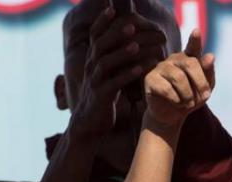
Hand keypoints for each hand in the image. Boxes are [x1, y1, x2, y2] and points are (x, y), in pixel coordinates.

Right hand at [71, 7, 166, 138]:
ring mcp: (95, 81)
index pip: (95, 35)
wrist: (92, 120)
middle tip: (131, 25)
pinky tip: (140, 70)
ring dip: (122, 54)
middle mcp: (91, 66)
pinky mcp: (101, 96)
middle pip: (100, 45)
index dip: (102, 21)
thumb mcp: (108, 71)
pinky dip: (127, 75)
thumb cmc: (105, 92)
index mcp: (93, 58)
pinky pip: (114, 84)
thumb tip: (132, 36)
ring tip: (136, 46)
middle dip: (115, 34)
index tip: (112, 8)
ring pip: (106, 63)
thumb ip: (115, 54)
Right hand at [143, 29, 214, 129]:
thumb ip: (209, 72)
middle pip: (190, 64)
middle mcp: (174, 59)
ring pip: (179, 78)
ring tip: (189, 103)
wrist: (173, 115)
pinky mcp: (149, 79)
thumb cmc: (191, 99)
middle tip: (206, 96)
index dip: (195, 40)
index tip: (196, 32)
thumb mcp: (205, 88)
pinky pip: (166, 89)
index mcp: (189, 58)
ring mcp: (160, 67)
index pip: (193, 47)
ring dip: (188, 95)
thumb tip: (210, 56)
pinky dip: (176, 100)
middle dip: (201, 82)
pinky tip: (177, 103)